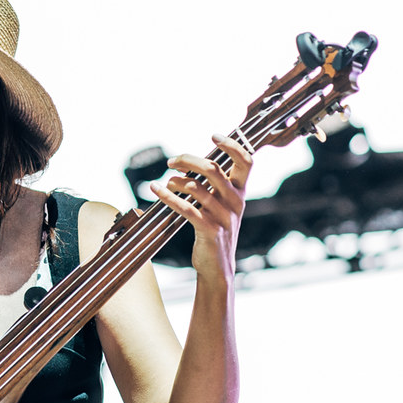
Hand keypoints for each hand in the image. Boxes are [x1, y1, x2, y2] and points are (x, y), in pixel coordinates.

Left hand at [150, 134, 251, 280]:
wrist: (218, 266)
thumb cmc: (215, 231)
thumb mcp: (221, 206)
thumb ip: (213, 186)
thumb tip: (189, 163)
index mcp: (240, 193)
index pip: (246, 161)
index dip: (232, 145)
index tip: (214, 135)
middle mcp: (235, 202)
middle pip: (213, 169)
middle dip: (188, 160)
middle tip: (171, 161)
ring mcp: (223, 217)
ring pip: (196, 187)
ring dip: (175, 181)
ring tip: (166, 181)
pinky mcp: (209, 230)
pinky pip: (185, 208)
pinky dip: (167, 196)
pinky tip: (156, 190)